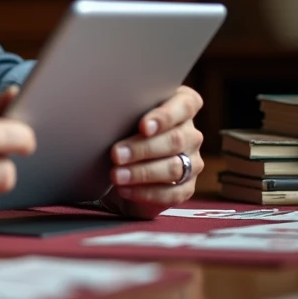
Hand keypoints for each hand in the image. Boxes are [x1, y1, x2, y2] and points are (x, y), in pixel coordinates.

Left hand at [100, 85, 203, 218]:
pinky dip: (145, 192)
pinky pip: (171, 193)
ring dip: (142, 172)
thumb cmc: (123, 129)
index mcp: (182, 106)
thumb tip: (105, 112)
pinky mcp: (186, 187)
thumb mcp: (124, 115)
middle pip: (175, 139)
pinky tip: (125, 189)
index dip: (165, 116)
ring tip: (116, 175)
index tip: (143, 126)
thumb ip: (126, 110)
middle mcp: (191, 133)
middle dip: (143, 148)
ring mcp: (192, 161)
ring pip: (173, 167)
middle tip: (116, 154)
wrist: (124, 165)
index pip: (185, 105)